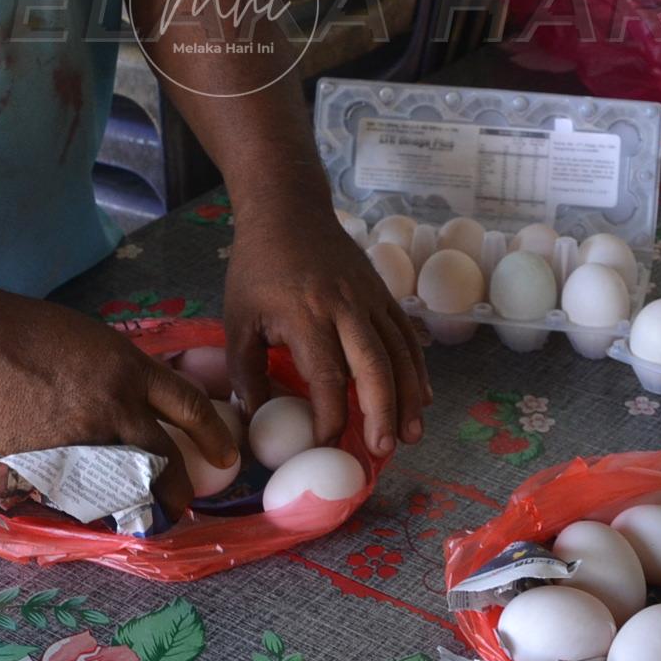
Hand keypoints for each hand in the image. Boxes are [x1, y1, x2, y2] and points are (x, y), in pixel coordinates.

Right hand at [0, 293, 239, 517]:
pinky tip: (98, 509)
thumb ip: (125, 375)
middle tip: (185, 504)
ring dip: (142, 504)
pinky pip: (83, 493)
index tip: (227, 457)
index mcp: (130, 369)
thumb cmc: (32, 331)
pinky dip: (94, 504)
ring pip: (128, 484)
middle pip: (166, 459)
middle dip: (181, 490)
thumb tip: (145, 405)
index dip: (214, 437)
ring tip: (148, 517)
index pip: (190, 407)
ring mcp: (82, 438)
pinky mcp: (50, 462)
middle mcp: (115, 407)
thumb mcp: (96, 342)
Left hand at [224, 198, 431, 456]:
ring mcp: (369, 299)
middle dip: (383, 413)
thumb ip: (245, 373)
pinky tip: (422, 398)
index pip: (326, 377)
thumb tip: (254, 421)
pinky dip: (418, 369)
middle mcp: (345, 308)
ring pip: (399, 353)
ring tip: (412, 436)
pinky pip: (406, 336)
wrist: (288, 210)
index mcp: (306, 316)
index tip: (325, 445)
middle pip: (374, 367)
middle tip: (385, 451)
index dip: (330, 417)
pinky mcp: (383, 293)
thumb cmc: (258, 267)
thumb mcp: (237, 319)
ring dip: (408, 397)